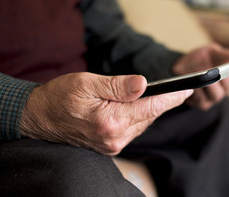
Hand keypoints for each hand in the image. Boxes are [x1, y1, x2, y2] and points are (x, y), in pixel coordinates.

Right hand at [20, 72, 192, 155]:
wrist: (39, 118)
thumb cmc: (59, 97)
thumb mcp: (86, 83)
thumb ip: (117, 85)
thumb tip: (144, 83)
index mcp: (111, 120)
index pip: (151, 107)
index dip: (172, 97)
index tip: (189, 89)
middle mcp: (115, 137)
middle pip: (150, 115)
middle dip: (163, 101)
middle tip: (176, 87)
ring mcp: (113, 144)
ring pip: (143, 122)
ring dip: (150, 108)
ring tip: (157, 94)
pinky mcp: (110, 145)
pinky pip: (134, 129)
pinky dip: (139, 116)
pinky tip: (137, 105)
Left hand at [173, 43, 228, 109]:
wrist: (180, 68)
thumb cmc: (198, 60)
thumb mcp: (210, 52)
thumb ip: (222, 54)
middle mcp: (223, 87)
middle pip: (228, 86)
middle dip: (224, 80)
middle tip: (219, 74)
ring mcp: (213, 97)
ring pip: (215, 95)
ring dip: (210, 87)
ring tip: (205, 80)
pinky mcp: (201, 103)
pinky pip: (201, 100)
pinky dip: (198, 92)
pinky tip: (194, 86)